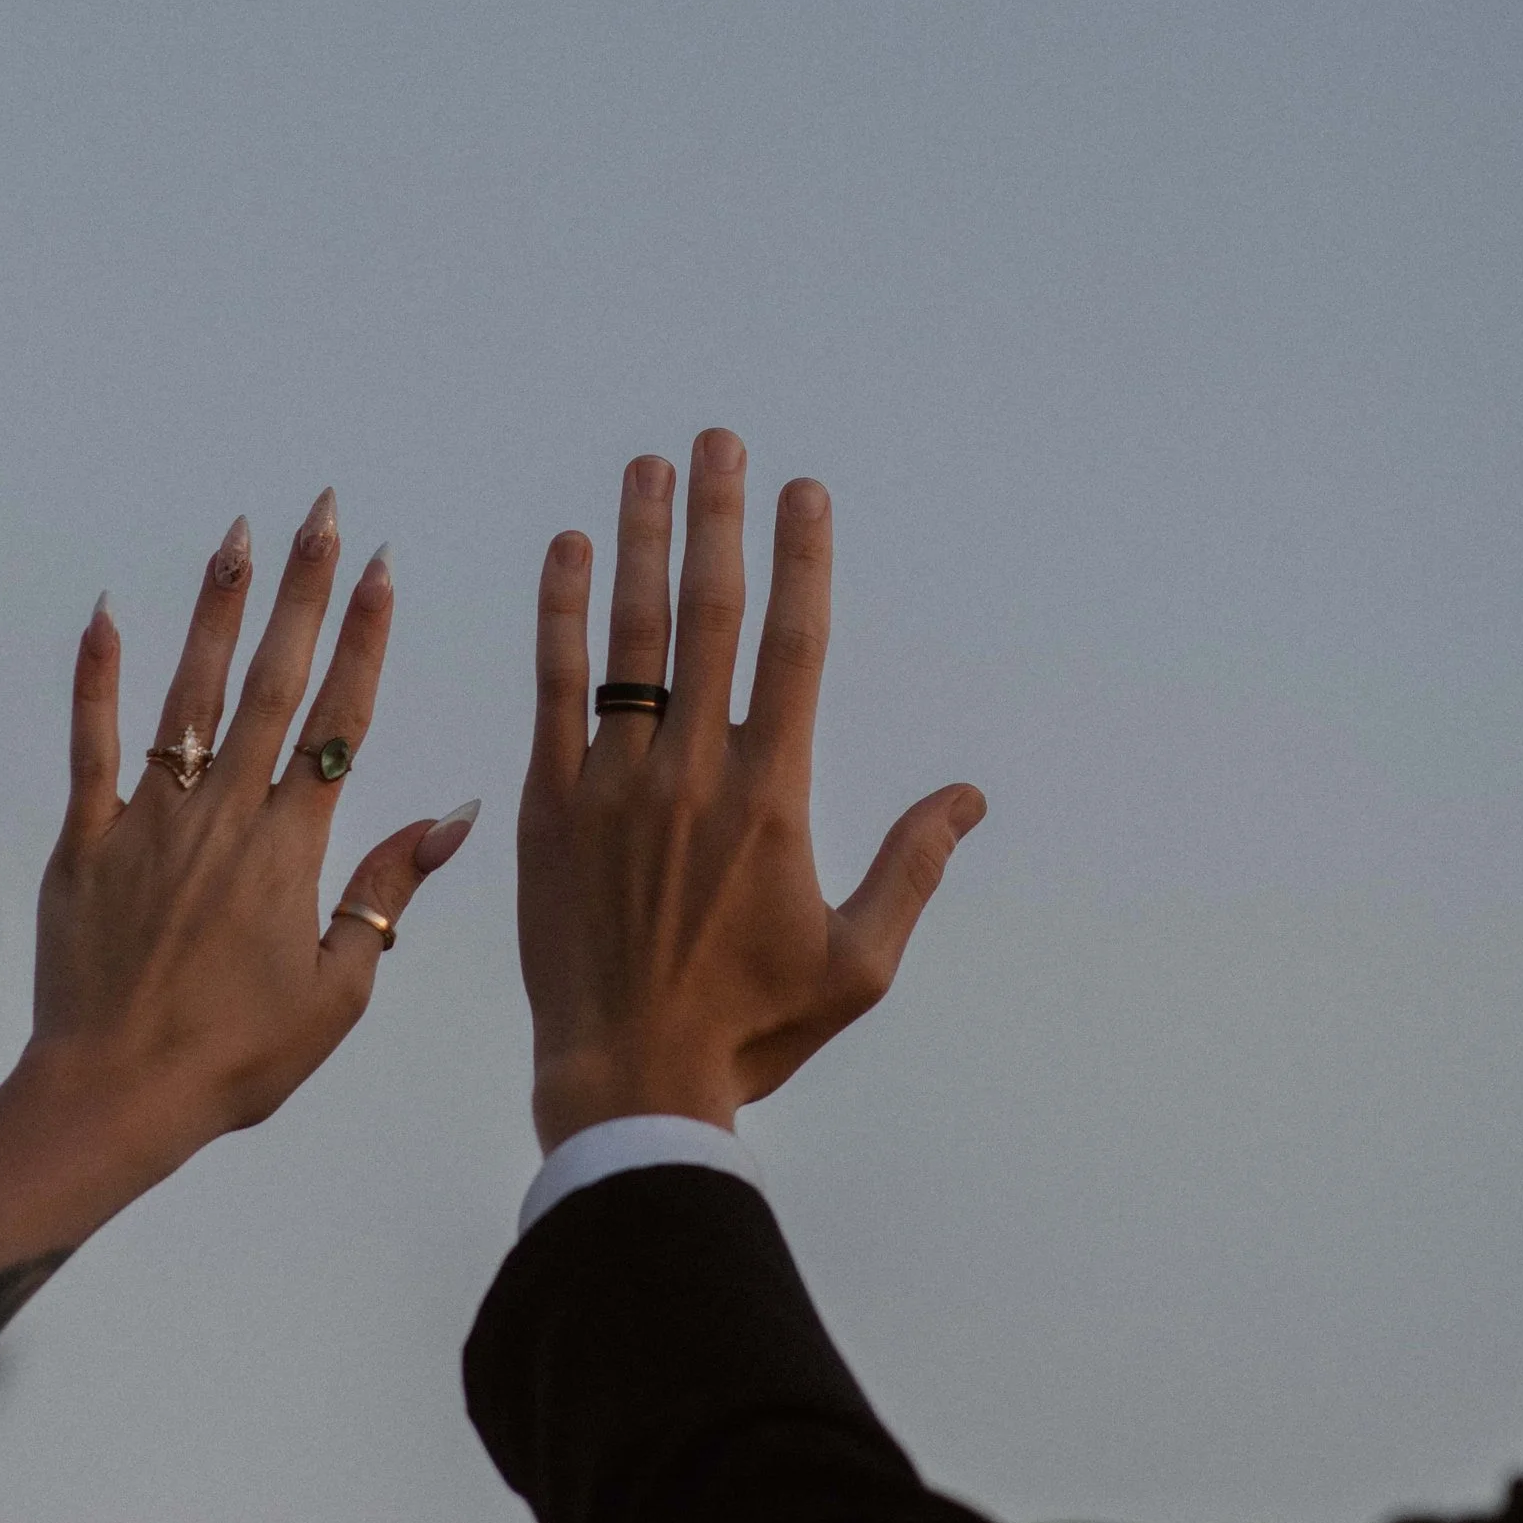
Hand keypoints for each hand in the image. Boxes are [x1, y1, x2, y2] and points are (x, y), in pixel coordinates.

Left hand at [0, 492, 476, 1308]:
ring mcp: (150, 820)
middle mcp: (224, 814)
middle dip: (304, 589)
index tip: (384, 567)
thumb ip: (388, 891)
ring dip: (218, 608)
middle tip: (323, 511)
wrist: (113, 1095)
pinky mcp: (86, 840)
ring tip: (240, 534)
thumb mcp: (339, 990)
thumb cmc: (235, 1059)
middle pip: (274, 681)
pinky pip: (91, 743)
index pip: (342, 720)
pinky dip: (98, 677)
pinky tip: (107, 612)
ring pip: (190, 692)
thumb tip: (451, 815)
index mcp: (293, 848)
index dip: (365, 637)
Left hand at [518, 430, 983, 1152]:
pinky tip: (568, 548)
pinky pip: (553, 688)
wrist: (630, 1081)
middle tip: (718, 441)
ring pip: (630, 638)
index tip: (804, 492)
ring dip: (641, 542)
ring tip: (646, 466)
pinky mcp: (553, 806)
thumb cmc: (752, 1028)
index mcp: (773, 799)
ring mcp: (616, 784)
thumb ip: (914, 868)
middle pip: (710, 617)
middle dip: (716, 519)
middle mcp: (694, 773)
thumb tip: (969, 796)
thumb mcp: (860, 962)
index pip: (793, 650)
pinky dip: (560, 613)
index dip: (799, 562)